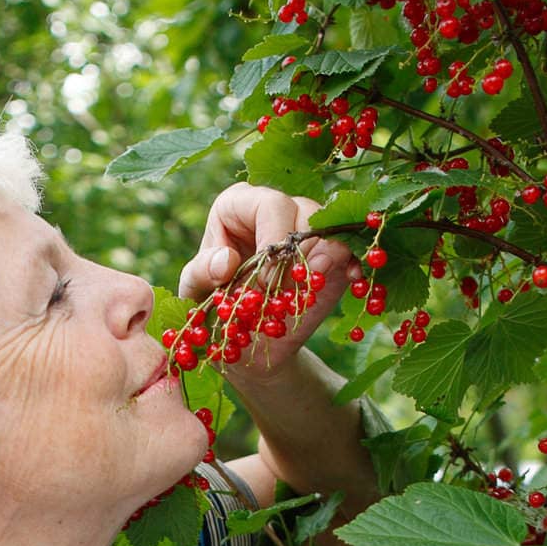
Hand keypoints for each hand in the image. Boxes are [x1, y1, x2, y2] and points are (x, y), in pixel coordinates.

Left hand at [178, 184, 359, 377]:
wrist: (243, 341)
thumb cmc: (212, 305)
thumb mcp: (195, 290)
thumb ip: (201, 273)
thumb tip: (227, 262)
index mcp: (238, 205)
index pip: (269, 204)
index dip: (273, 239)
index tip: (264, 282)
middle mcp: (276, 207)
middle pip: (304, 211)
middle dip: (298, 254)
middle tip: (286, 291)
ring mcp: (306, 227)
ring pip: (329, 226)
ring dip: (321, 261)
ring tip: (306, 290)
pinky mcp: (329, 250)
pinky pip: (349, 245)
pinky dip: (351, 261)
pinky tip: (349, 278)